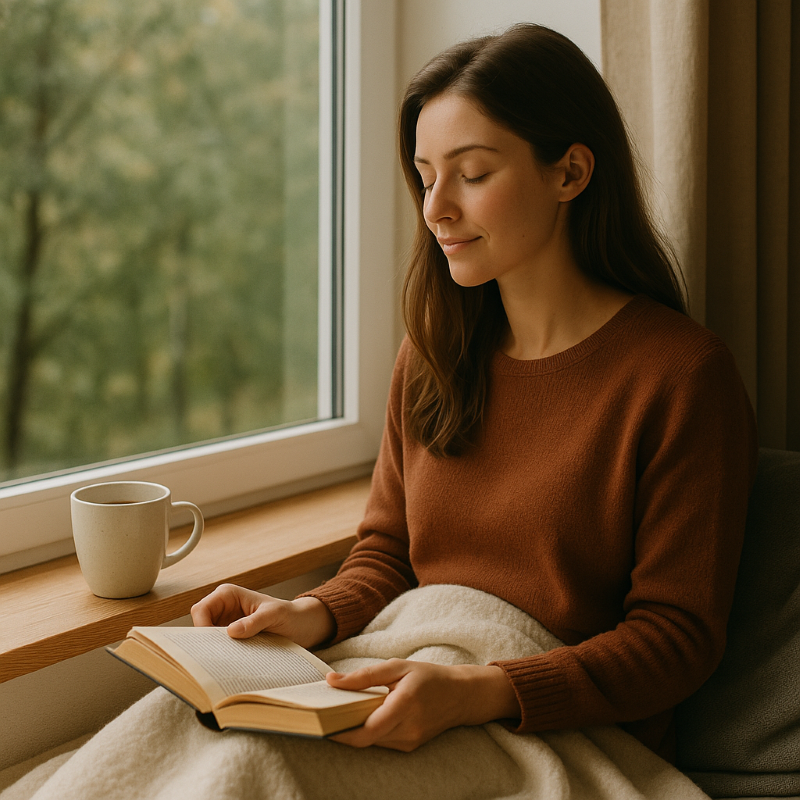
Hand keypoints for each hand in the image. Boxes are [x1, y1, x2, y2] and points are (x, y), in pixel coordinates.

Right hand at [190, 584, 334, 648]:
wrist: (303, 626)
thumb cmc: (290, 614)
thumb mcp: (274, 615)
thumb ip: (254, 622)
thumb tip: (231, 631)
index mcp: (228, 595)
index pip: (201, 609)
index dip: (201, 627)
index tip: (211, 645)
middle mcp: (223, 608)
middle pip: (199, 626)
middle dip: (204, 641)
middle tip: (214, 658)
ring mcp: (226, 624)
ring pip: (206, 640)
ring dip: (213, 651)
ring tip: (225, 662)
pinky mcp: (232, 639)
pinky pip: (218, 649)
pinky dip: (221, 656)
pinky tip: (230, 663)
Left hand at [327, 659, 519, 751]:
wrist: (462, 695)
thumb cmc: (429, 676)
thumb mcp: (398, 667)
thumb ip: (364, 675)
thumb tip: (331, 681)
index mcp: (405, 705)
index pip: (367, 730)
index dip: (341, 733)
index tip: (321, 724)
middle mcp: (408, 728)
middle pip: (366, 738)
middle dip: (344, 729)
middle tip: (324, 715)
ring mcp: (410, 741)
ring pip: (373, 741)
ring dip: (357, 730)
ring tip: (343, 712)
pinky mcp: (410, 746)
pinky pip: (383, 741)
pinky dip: (371, 730)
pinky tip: (367, 715)